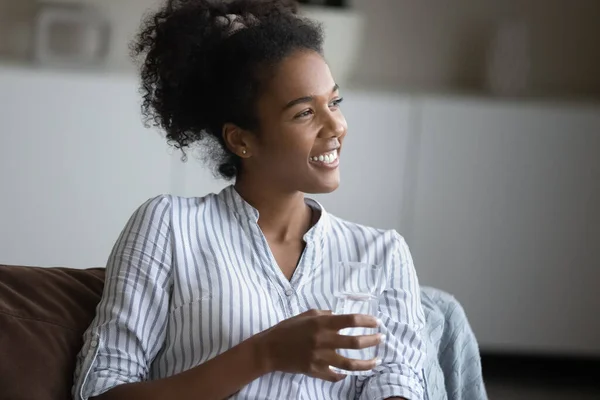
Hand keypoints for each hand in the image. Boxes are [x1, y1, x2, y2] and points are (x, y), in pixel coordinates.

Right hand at [258, 309, 381, 381]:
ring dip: (367, 363)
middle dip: (372, 340)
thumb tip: (337, 315)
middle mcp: (323, 340)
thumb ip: (323, 315)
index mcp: (321, 324)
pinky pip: (334, 376)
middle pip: (355, 342)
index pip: (350, 320)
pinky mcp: (315, 371)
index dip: (367, 320)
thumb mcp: (305, 315)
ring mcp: (320, 358)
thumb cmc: (287, 329)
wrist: (269, 349)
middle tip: (381, 338)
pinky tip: (350, 373)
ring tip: (377, 361)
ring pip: (350, 363)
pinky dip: (344, 375)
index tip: (376, 322)